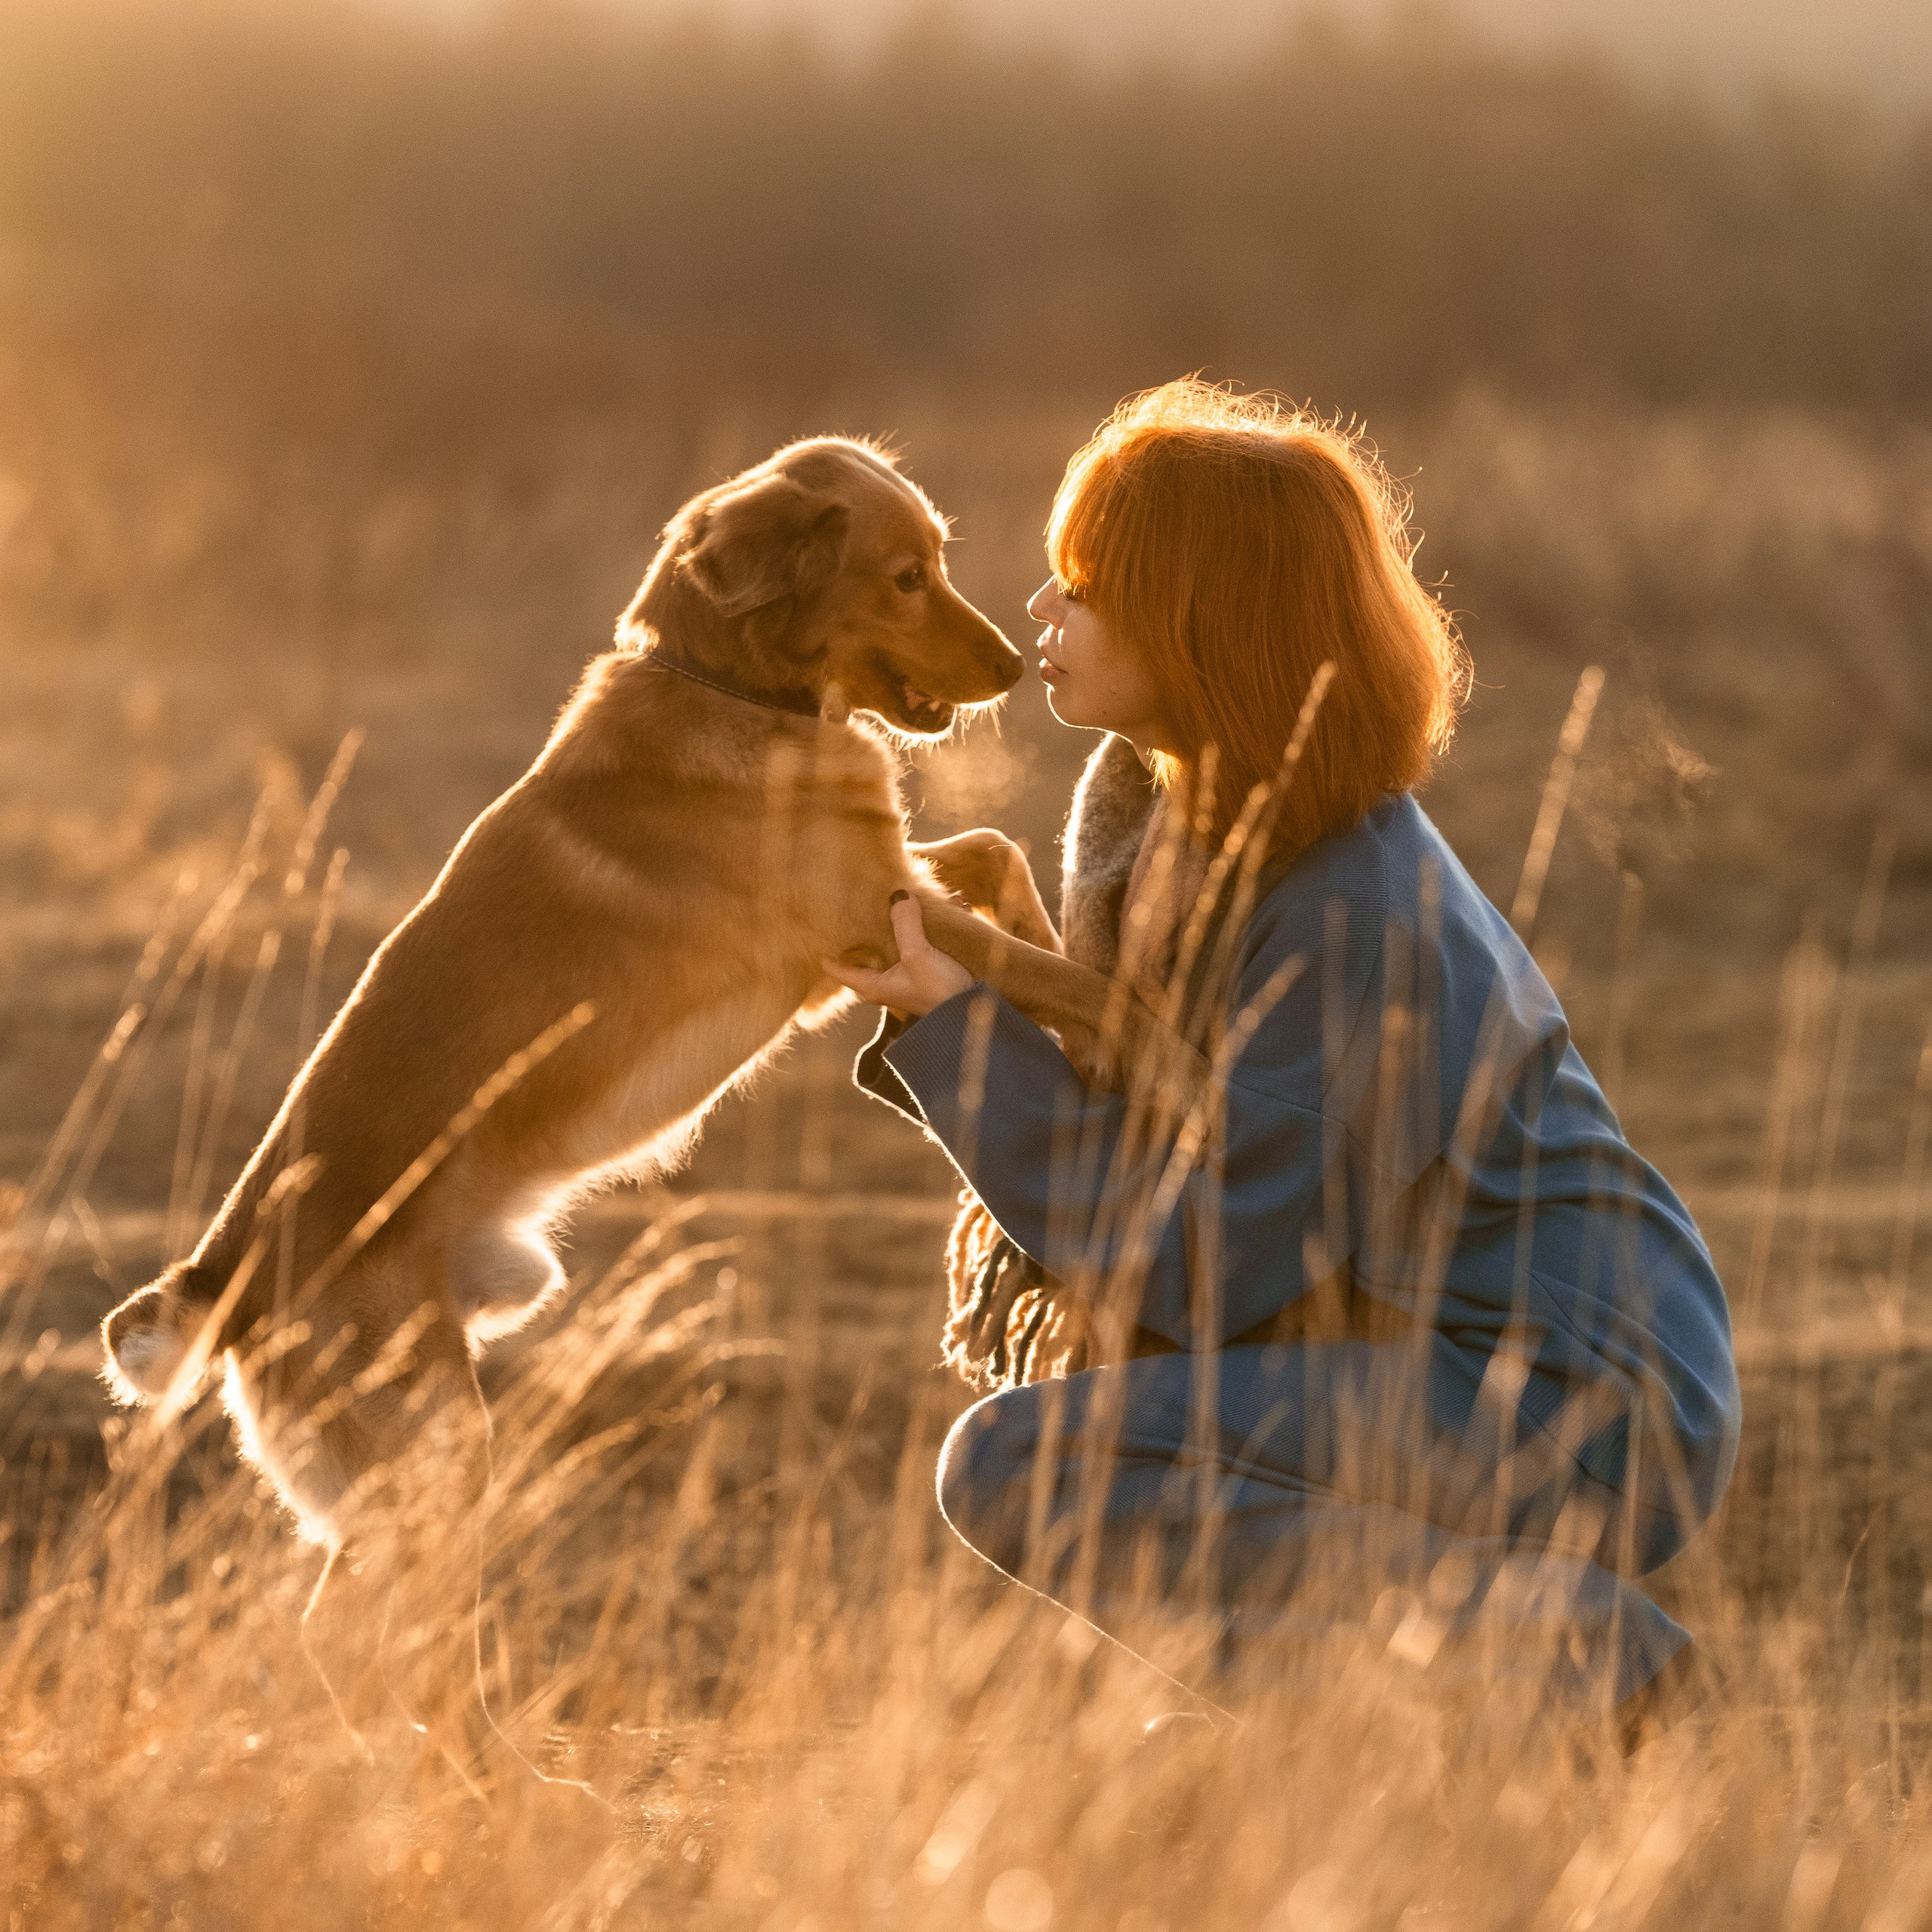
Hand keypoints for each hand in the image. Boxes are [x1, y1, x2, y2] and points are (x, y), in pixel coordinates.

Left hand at [822, 892, 973, 1018]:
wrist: (975, 1013)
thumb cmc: (939, 991)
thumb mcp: (917, 954)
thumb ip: (905, 924)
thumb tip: (898, 894)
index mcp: (875, 985)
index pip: (841, 970)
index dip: (828, 953)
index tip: (817, 933)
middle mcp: (890, 981)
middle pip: (873, 949)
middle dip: (874, 924)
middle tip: (866, 900)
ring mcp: (912, 975)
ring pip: (904, 940)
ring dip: (911, 919)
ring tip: (916, 895)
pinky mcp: (935, 970)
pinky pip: (930, 941)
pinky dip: (937, 924)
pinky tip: (951, 906)